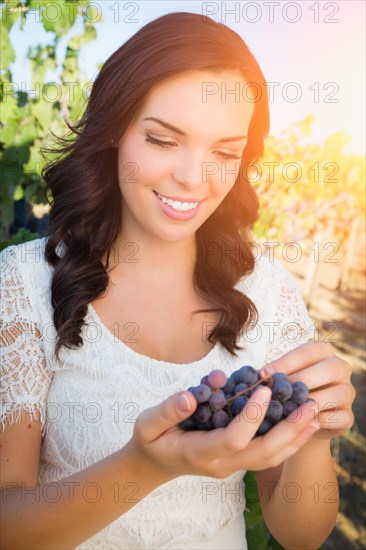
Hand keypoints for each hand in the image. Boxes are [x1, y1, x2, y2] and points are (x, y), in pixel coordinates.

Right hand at [125, 384, 322, 479]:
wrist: (154, 463)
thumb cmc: (151, 439)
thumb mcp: (148, 423)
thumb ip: (168, 410)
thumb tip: (190, 395)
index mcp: (199, 452)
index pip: (232, 439)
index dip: (251, 417)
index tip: (263, 389)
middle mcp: (220, 464)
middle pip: (262, 453)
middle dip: (288, 430)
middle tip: (309, 405)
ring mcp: (231, 466)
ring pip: (270, 458)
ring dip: (295, 437)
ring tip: (315, 413)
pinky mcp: (237, 461)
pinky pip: (268, 455)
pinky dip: (288, 440)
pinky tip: (302, 423)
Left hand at [260, 342, 355, 439]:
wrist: (300, 421)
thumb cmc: (287, 392)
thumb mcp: (282, 378)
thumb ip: (276, 374)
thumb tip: (262, 375)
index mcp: (323, 352)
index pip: (308, 351)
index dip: (286, 362)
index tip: (265, 373)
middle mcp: (340, 369)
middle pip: (331, 368)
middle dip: (304, 379)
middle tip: (280, 391)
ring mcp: (347, 392)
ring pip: (338, 393)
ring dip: (313, 402)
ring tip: (290, 409)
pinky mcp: (348, 416)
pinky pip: (340, 417)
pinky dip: (321, 420)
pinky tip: (303, 423)